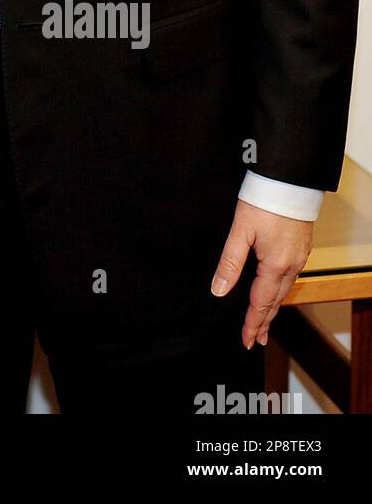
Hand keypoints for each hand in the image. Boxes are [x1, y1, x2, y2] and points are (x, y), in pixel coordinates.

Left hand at [210, 199, 313, 348]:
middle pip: (275, 300)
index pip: (261, 302)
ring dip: (272, 306)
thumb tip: (218, 290)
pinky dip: (280, 289)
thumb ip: (229, 262)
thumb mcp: (240, 231)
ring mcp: (299, 256)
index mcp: (275, 265)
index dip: (252, 323)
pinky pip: (290, 276)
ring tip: (263, 321)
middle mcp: (292, 264)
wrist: (288, 180)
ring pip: (284, 289)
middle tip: (255, 339)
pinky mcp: (301, 246)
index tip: (246, 340)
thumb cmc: (263, 201)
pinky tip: (275, 290)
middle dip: (264, 320)